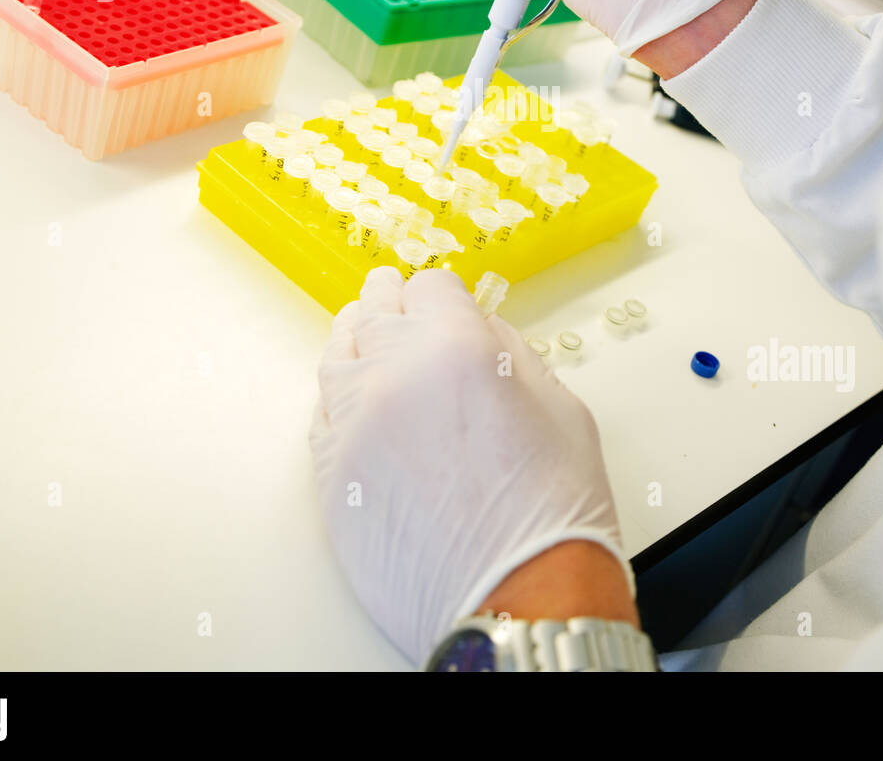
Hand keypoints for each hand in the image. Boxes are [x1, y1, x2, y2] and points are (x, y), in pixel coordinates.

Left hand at [309, 267, 632, 662]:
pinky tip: (353, 397)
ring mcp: (355, 425)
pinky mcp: (332, 475)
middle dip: (394, 303)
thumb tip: (478, 329)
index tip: (444, 300)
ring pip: (338, 355)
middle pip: (376, 309)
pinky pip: (322, 415)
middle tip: (398, 301)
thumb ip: (509, 351)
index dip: (442, 293)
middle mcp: (395, 374)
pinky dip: (339, 398)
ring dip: (357, 340)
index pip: (428, 286)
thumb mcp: (560, 405)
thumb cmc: (552, 513)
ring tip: (367, 337)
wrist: (521, 598)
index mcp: (456, 347)